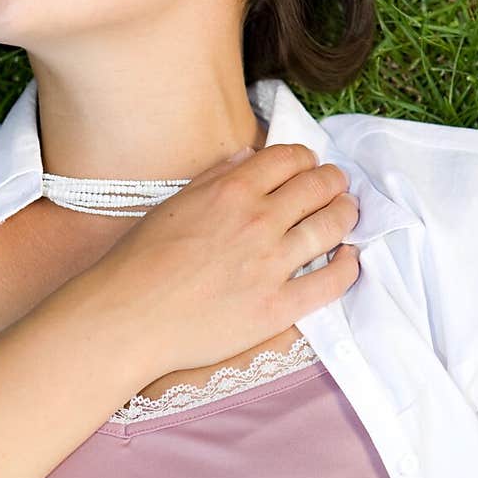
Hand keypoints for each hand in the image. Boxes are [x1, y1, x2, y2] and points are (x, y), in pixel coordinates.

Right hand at [90, 142, 360, 376]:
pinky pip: (330, 282)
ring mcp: (271, 265)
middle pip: (317, 187)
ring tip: (348, 212)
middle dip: (332, 181)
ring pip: (331, 226)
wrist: (127, 319)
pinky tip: (350, 258)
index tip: (309, 165)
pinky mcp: (278, 307)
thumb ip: (214, 178)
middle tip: (336, 185)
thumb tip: (247, 158)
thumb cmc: (139, 262)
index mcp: (231, 190)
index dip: (305, 158)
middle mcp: (258, 221)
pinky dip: (348, 266)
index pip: (289, 158)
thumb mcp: (173, 204)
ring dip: (346, 213)